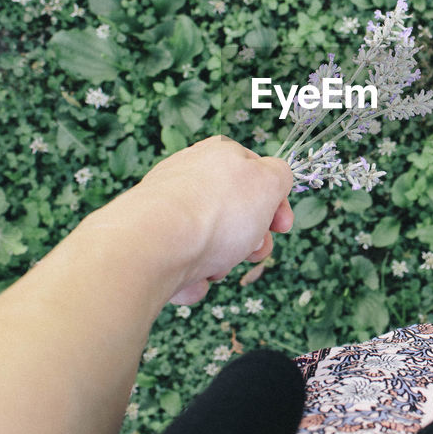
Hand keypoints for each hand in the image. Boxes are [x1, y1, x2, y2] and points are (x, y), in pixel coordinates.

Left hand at [81, 136, 293, 304]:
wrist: (151, 246)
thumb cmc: (215, 213)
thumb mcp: (269, 182)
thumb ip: (280, 175)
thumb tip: (276, 179)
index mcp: (219, 153)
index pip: (256, 173)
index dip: (275, 202)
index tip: (282, 226)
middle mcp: (189, 175)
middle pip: (234, 212)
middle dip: (250, 239)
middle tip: (254, 252)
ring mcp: (167, 207)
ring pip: (210, 242)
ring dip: (222, 261)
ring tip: (215, 267)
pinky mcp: (149, 240)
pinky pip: (183, 263)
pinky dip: (191, 276)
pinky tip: (189, 279)